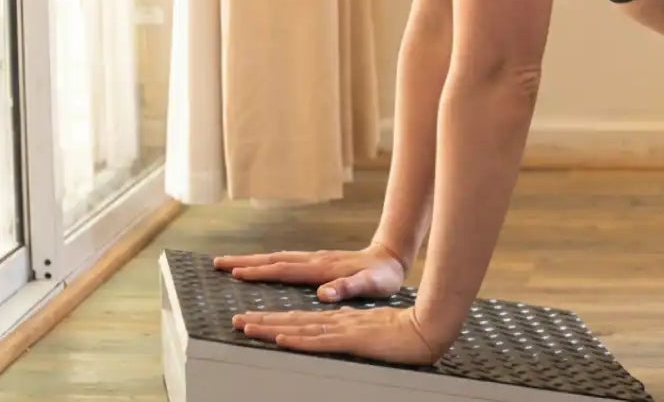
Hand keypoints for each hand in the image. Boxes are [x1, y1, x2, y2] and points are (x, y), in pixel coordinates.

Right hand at [214, 242, 408, 302]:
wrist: (392, 256)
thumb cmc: (383, 276)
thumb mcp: (371, 284)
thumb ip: (348, 287)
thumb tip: (323, 293)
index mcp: (323, 268)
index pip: (285, 270)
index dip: (260, 272)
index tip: (236, 273)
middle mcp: (315, 260)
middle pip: (274, 259)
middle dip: (246, 261)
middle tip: (218, 263)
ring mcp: (316, 259)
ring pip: (278, 258)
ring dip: (254, 260)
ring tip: (231, 263)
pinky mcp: (319, 261)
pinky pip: (287, 261)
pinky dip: (269, 262)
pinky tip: (262, 267)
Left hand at [234, 304, 447, 365]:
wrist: (427, 330)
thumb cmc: (403, 334)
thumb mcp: (369, 334)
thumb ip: (350, 332)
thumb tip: (331, 334)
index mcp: (339, 322)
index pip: (300, 322)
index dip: (274, 321)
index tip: (251, 322)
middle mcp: (337, 323)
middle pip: (293, 322)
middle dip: (263, 322)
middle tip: (236, 321)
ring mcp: (344, 330)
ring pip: (300, 329)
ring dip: (272, 329)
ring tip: (247, 327)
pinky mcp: (353, 339)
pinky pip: (321, 341)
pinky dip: (299, 340)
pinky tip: (282, 340)